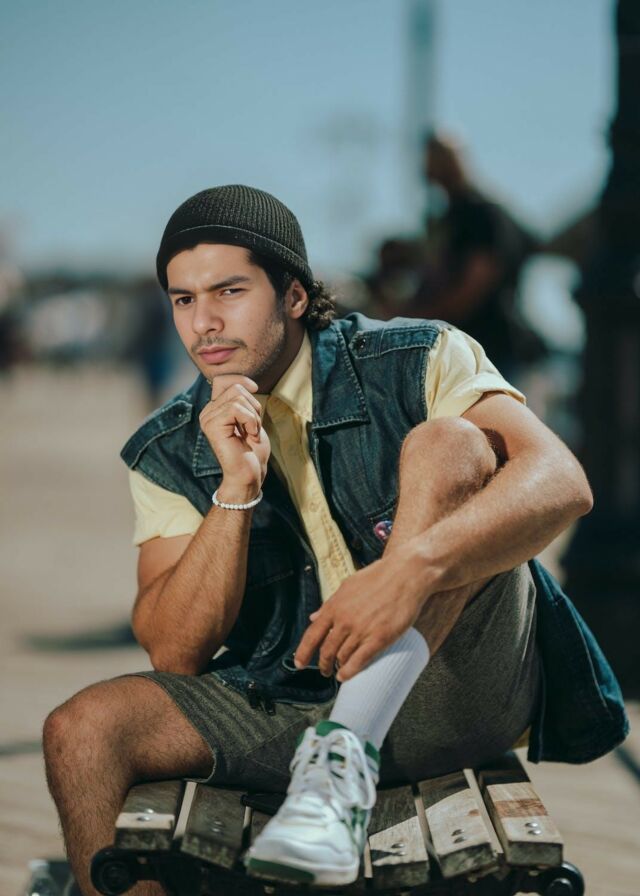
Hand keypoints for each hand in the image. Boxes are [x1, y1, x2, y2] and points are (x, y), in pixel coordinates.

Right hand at [199, 375, 270, 496]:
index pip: (222, 380)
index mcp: (215, 409)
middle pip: (235, 388)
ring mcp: (208, 418)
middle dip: (253, 405)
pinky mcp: (212, 425)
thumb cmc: (252, 451)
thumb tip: (246, 384)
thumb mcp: (251, 420)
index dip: (240, 379)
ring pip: (238, 397)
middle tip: (253, 427)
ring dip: (253, 416)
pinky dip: (251, 422)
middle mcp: (207, 412)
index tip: (255, 389)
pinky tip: (249, 436)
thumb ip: (244, 402)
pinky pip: (237, 409)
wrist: (248, 475)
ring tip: (251, 433)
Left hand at [294, 547, 427, 681]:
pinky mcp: (379, 638)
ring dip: (337, 667)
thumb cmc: (377, 577)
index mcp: (334, 606)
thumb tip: (314, 617)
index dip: (303, 652)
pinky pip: (359, 661)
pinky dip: (349, 671)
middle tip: (324, 670)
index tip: (299, 662)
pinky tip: (345, 676)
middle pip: (326, 650)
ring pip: (342, 657)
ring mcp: (361, 630)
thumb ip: (330, 604)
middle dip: (322, 664)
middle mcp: (344, 620)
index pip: (312, 635)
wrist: (405, 574)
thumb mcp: (348, 586)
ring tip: (338, 670)